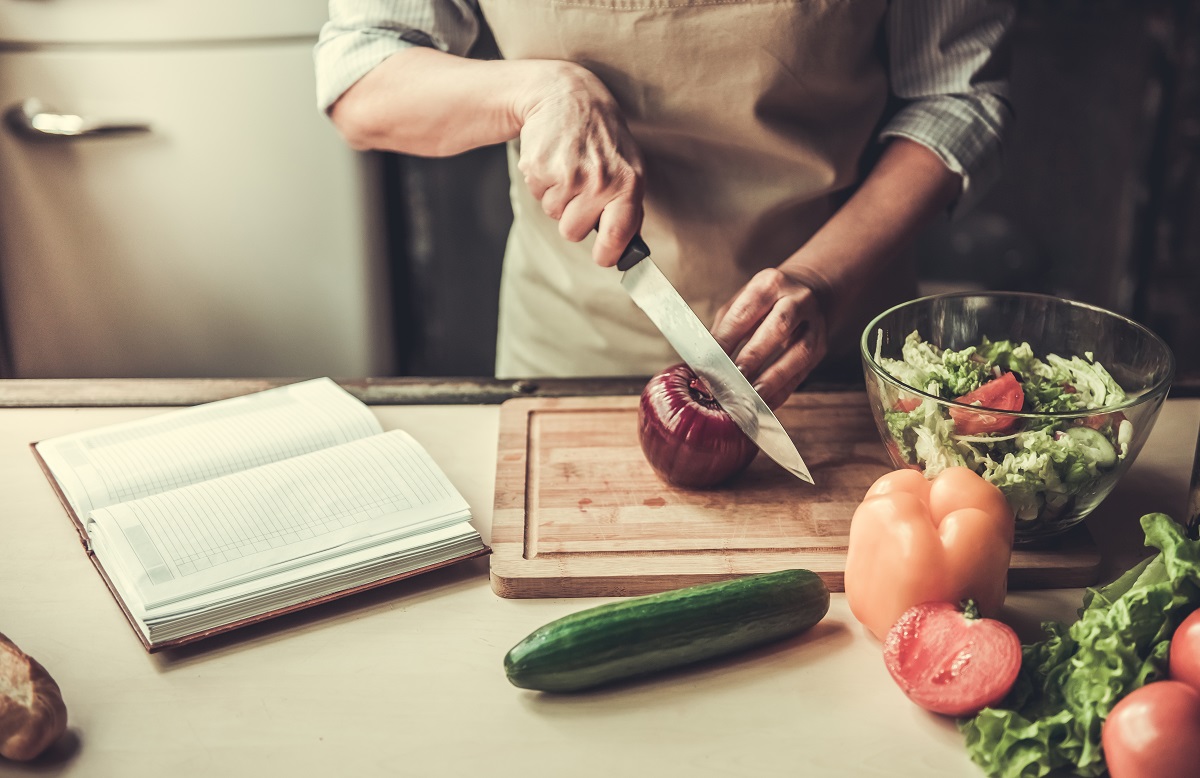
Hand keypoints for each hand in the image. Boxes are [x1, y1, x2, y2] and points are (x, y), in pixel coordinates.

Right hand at [515, 63, 643, 266]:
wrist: (567, 95)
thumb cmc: (601, 137)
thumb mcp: (628, 166)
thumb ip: (628, 208)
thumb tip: (628, 251)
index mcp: (628, 184)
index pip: (617, 237)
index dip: (606, 254)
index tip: (602, 257)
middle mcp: (599, 181)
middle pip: (572, 232)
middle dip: (571, 216)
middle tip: (579, 186)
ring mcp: (568, 175)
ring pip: (552, 214)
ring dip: (556, 196)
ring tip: (567, 166)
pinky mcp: (540, 167)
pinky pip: (536, 194)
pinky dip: (541, 181)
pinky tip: (553, 158)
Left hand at [711, 267, 829, 409]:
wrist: (810, 291)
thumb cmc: (765, 302)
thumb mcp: (741, 303)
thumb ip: (723, 330)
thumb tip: (700, 363)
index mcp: (769, 284)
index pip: (744, 313)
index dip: (725, 340)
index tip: (707, 364)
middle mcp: (797, 300)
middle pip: (777, 327)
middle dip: (753, 357)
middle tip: (731, 380)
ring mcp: (815, 324)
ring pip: (799, 353)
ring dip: (773, 378)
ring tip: (750, 398)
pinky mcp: (822, 347)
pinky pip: (803, 373)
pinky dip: (782, 392)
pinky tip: (764, 404)